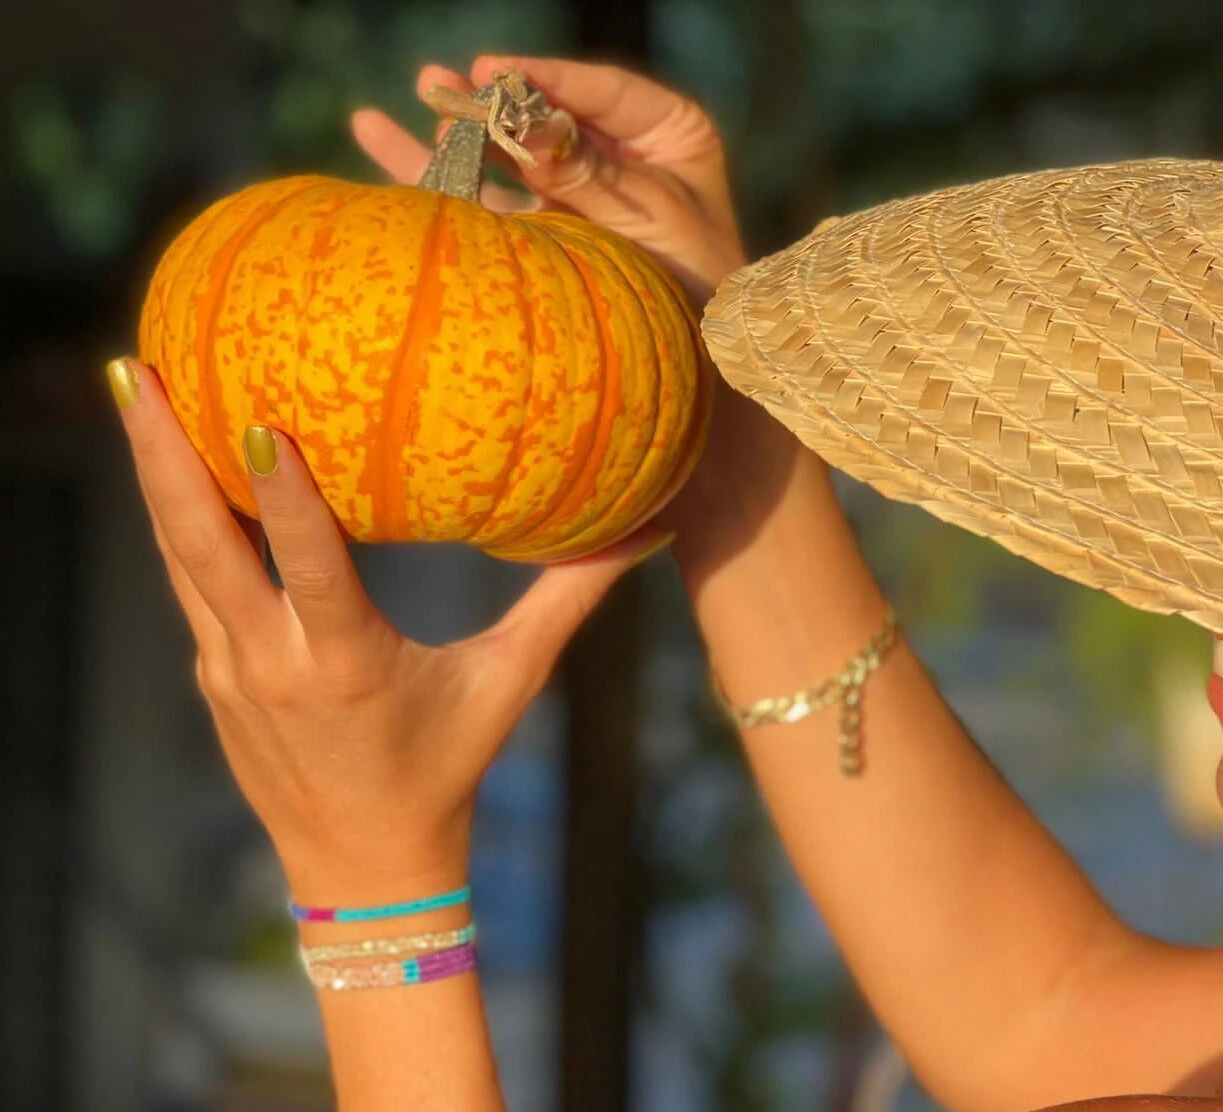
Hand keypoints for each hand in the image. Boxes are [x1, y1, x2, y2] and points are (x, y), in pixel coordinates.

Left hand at [107, 357, 667, 902]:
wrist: (362, 866)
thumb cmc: (448, 768)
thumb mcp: (510, 682)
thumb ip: (569, 602)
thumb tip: (646, 529)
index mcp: (346, 665)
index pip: (309, 567)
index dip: (283, 494)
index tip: (260, 417)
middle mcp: (270, 664)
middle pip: (199, 546)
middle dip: (164, 453)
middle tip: (138, 366)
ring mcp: (228, 671)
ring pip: (178, 557)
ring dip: (154, 473)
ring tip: (136, 387)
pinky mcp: (213, 675)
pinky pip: (190, 582)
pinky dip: (178, 519)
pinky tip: (173, 463)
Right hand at [352, 56, 745, 299]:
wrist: (706, 366)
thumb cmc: (699, 283)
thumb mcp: (649, 218)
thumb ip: (585, 175)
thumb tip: (527, 129)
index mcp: (668, 135)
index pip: (602, 91)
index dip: (547, 79)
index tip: (495, 70)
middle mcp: (621, 159)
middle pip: (547, 119)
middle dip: (494, 103)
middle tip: (440, 84)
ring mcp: (579, 199)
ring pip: (509, 158)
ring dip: (458, 133)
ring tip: (411, 102)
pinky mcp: (547, 239)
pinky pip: (491, 206)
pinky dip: (444, 181)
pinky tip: (380, 139)